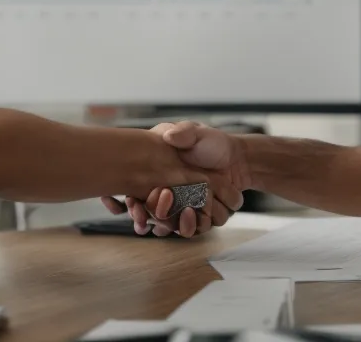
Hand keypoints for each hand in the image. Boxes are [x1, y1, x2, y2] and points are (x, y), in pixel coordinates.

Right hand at [99, 121, 249, 236]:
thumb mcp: (195, 132)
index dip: (125, 202)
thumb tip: (169, 136)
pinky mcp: (201, 216)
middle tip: (144, 209)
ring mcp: (183, 208)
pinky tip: (193, 212)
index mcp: (158, 177)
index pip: (133, 194)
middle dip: (141, 215)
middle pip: (146, 214)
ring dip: (166, 222)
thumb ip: (183, 133)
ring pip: (167, 225)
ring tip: (178, 209)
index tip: (123, 202)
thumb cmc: (211, 143)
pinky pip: (192, 228)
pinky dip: (191, 225)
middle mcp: (167, 196)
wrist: (237, 159)